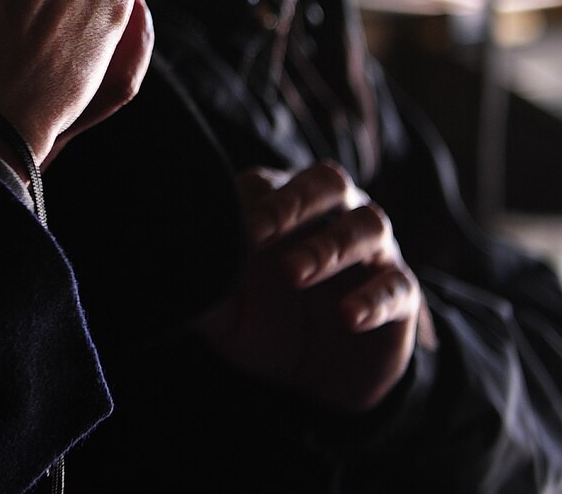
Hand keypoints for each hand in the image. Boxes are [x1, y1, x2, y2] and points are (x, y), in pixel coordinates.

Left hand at [200, 162, 424, 414]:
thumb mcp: (225, 310)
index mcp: (285, 206)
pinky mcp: (400, 294)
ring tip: (294, 274)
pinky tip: (347, 317)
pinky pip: (395, 286)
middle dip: (293, 203)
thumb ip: (201, 282)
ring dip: (329, 246)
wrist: (316, 379)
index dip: (249, 203)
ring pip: (366, 227)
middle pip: (327, 183)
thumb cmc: (262, 321)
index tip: (227, 228)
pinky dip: (372, 298)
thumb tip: (161, 261)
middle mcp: (334, 215)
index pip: (269, 184)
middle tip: (258, 235)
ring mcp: (372, 252)